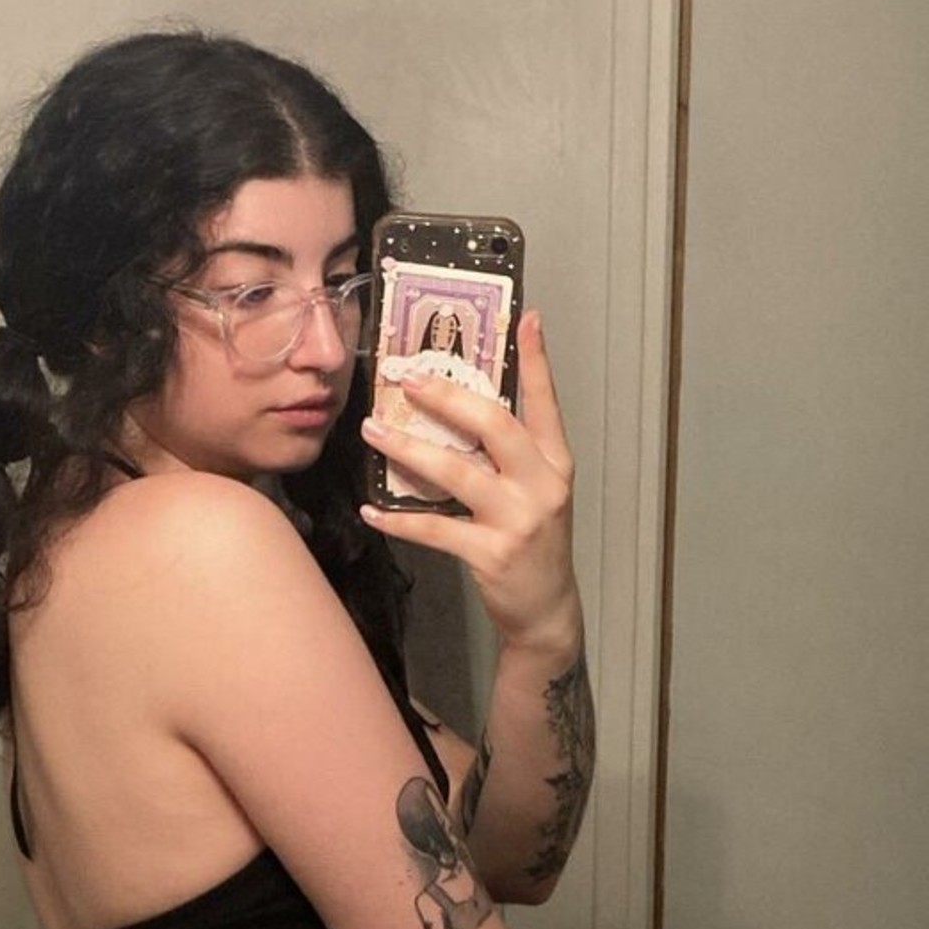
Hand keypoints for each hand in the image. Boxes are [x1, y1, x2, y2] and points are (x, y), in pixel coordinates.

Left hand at [360, 311, 582, 656]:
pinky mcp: (492, 555)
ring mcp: (519, 520)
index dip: (537, 360)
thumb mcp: (536, 492)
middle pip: (494, 425)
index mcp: (556, 463)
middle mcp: (543, 486)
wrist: (548, 611)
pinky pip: (436, 529)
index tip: (526, 317)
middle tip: (408, 377)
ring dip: (408, 449)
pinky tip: (373, 510)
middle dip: (448, 396)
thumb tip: (460, 408)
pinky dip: (400, 520)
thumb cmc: (534, 544)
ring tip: (373, 431)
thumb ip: (509, 454)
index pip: (545, 402)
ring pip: (457, 472)